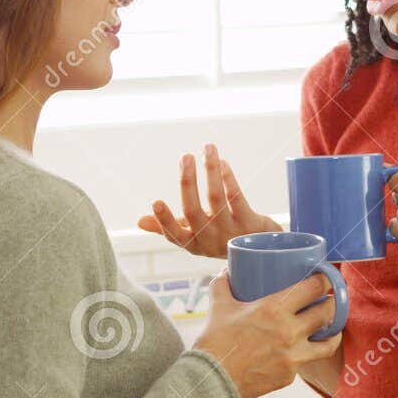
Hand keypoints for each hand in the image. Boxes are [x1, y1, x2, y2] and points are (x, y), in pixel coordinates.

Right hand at [138, 144, 281, 257]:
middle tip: (185, 156)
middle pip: (194, 212)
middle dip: (188, 182)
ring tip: (207, 147)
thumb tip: (139, 222)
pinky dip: (228, 177)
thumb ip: (167, 228)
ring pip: (217, 198)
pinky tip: (222, 162)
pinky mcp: (250, 224)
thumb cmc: (219, 238)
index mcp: (194, 244)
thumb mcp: (193, 235)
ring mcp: (231, 233)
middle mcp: (211, 241)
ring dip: (211, 170)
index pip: (174, 235)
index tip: (156, 202)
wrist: (258, 250)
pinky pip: (236, 197)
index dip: (164, 220)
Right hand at [192, 271, 343, 397]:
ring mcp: (293, 356)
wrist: (211, 380)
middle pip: (327, 312)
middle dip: (333, 303)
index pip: (313, 288)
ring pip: (329, 342)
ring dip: (333, 331)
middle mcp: (289, 331)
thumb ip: (223, 285)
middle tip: (331, 299)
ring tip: (331, 326)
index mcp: (274, 309)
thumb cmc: (214, 341)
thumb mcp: (218, 306)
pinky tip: (304, 349)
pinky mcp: (290, 375)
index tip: (326, 277)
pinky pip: (305, 361)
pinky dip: (305, 353)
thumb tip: (225, 272)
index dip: (326, 279)